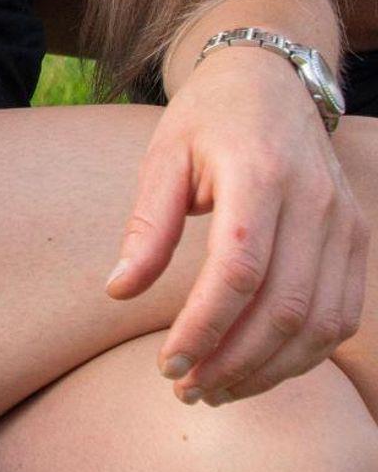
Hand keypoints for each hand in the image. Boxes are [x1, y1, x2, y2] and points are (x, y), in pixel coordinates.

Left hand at [107, 47, 368, 405]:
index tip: (167, 363)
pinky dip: (302, 354)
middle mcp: (314, 203)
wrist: (272, 82)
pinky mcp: (356, 241)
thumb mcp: (162, 158)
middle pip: (284, 308)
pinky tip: (258, 368)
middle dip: (233, 362)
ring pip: (320, 323)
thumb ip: (146, 225)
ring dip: (269, 369)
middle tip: (185, 389)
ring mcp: (345, 224)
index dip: (204, 327)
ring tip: (215, 389)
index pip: (239, 272)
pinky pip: (341, 315)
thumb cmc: (207, 120)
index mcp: (259, 176)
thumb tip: (118, 290)